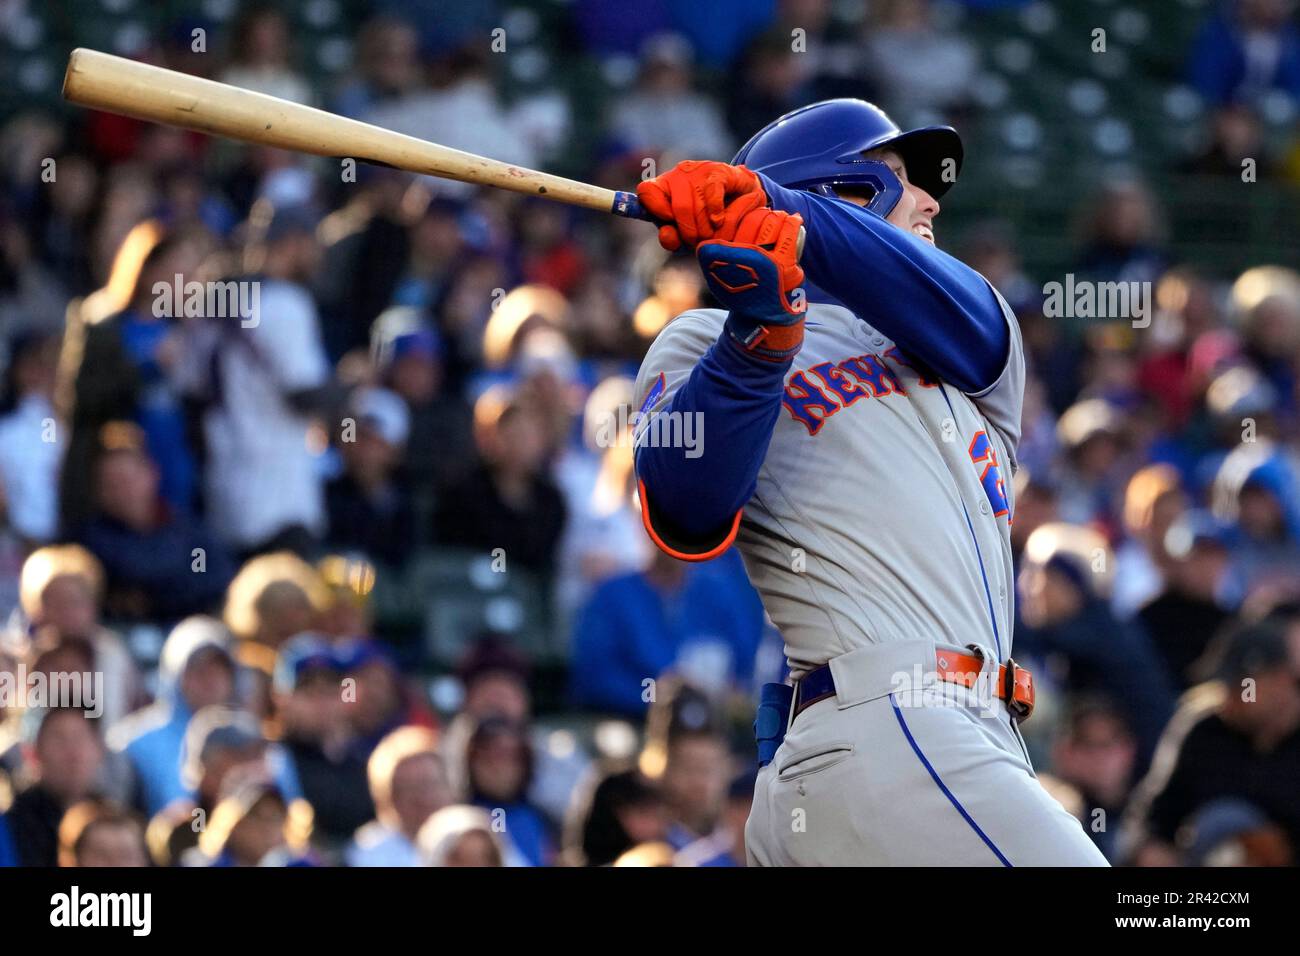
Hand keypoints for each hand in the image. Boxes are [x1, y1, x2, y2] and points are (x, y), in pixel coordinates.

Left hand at [636, 161, 767, 251]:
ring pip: (696, 205)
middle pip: (678, 208)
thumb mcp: (686, 231)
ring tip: (712, 236)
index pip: (647, 191)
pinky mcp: (721, 172)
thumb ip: (672, 237)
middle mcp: (680, 174)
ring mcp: (701, 170)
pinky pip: (713, 194)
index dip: (655, 209)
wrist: (743, 199)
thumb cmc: (708, 220)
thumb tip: (668, 236)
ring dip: (705, 229)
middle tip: (698, 242)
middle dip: (689, 232)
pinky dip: (715, 213)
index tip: (669, 223)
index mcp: (666, 186)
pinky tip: (718, 221)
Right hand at [697, 207, 805, 362]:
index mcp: (720, 254)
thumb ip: (713, 255)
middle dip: (760, 215)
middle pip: (752, 219)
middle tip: (766, 217)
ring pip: (770, 223)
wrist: (760, 318)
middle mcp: (739, 254)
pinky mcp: (781, 262)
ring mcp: (761, 257)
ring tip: (780, 218)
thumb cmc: (740, 295)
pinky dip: (792, 222)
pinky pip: (788, 232)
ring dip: (777, 217)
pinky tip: (794, 219)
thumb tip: (715, 232)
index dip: (741, 215)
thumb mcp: (716, 277)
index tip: (748, 217)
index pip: (732, 221)